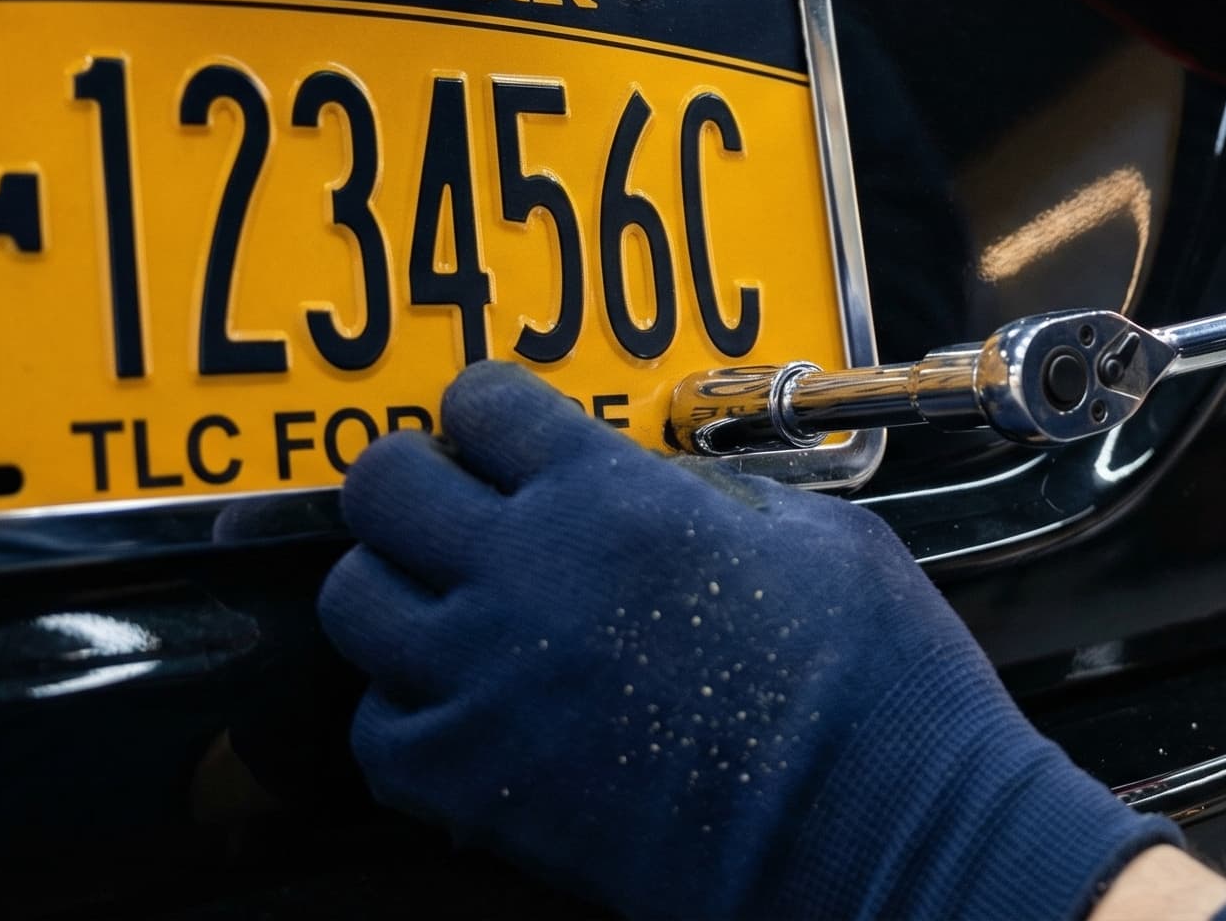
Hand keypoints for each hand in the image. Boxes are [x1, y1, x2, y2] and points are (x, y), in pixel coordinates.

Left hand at [320, 362, 1179, 920]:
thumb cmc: (872, 676)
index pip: (483, 401)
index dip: (491, 412)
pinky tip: (466, 711)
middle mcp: (526, 574)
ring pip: (351, 600)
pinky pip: (375, 729)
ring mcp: (486, 683)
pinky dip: (406, 716)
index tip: (503, 432)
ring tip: (448, 608)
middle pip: (382, 486)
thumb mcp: (811, 531)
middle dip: (412, 485)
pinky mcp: (474, 785)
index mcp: (612, 496)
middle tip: (452, 506)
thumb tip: (656, 497)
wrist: (875, 825)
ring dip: (393, 593)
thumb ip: (705, 498)